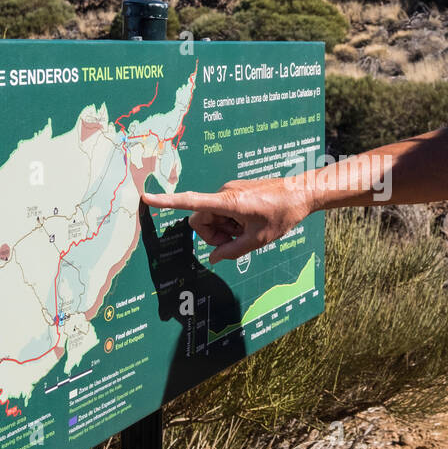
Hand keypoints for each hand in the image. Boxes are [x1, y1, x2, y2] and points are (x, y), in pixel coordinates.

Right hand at [140, 177, 312, 263]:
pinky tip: (249, 223)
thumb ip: (232, 251)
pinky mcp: (235, 192)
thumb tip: (213, 257)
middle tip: (234, 241)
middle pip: (200, 219)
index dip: (167, 202)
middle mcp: (224, 193)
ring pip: (212, 216)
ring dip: (223, 229)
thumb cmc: (281, 215)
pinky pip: (222, 210)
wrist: (301, 193)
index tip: (146, 197)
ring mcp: (229, 191)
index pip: (190, 202)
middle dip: (211, 235)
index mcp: (227, 202)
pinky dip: (230, 221)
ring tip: (247, 230)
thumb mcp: (257, 240)